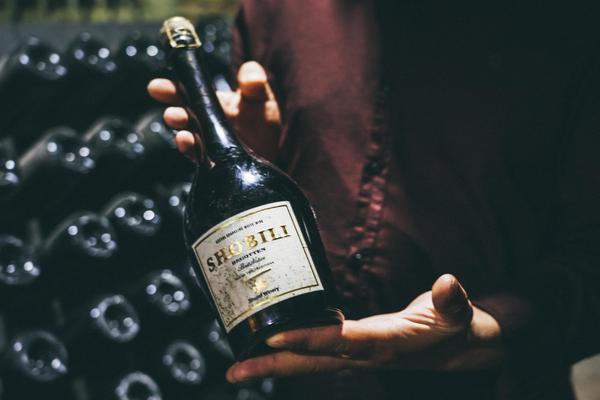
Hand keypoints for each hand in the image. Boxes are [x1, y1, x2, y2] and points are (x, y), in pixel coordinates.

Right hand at [147, 61, 281, 160]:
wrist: (269, 153)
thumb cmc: (262, 122)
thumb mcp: (262, 97)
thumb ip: (256, 83)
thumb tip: (251, 78)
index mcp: (211, 102)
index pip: (188, 93)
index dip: (171, 89)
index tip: (156, 87)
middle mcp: (204, 122)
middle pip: (183, 115)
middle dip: (173, 112)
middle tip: (170, 111)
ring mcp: (208, 143)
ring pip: (189, 135)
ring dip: (181, 129)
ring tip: (177, 121)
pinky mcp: (213, 162)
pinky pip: (199, 157)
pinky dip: (191, 150)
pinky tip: (188, 142)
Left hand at [226, 274, 503, 381]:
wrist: (464, 348)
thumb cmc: (461, 329)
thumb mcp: (462, 315)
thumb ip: (454, 302)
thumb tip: (447, 283)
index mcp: (387, 345)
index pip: (341, 342)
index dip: (308, 340)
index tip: (273, 336)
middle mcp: (367, 354)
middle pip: (314, 362)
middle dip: (274, 366)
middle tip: (234, 372)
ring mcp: (361, 353)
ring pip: (312, 360)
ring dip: (276, 361)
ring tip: (239, 365)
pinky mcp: (359, 346)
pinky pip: (321, 349)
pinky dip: (296, 348)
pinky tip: (274, 344)